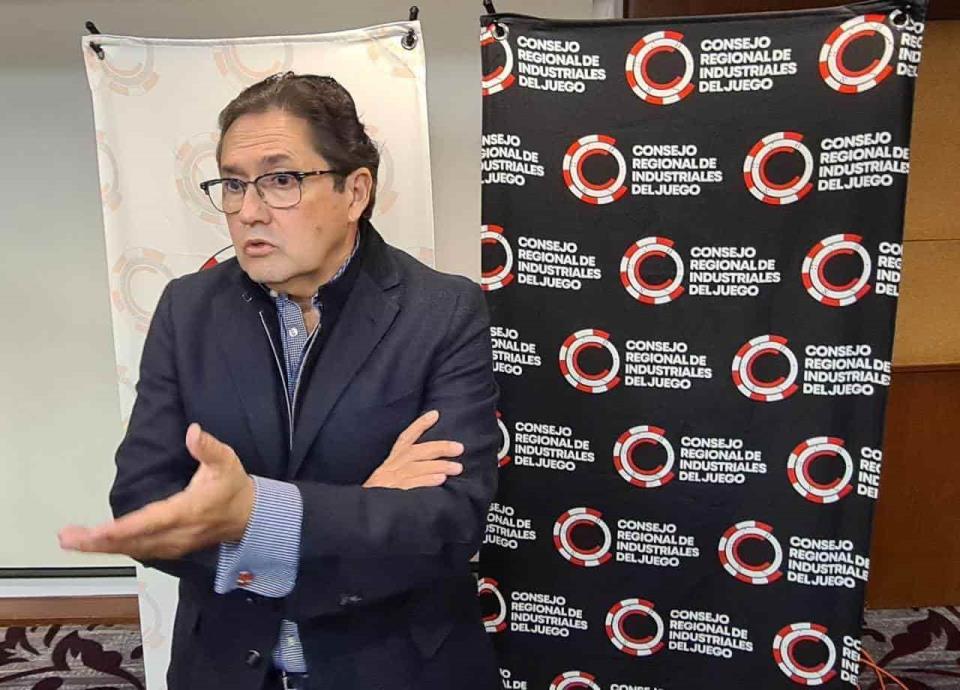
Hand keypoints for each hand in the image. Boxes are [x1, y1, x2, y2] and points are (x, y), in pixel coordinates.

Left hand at [58, 423, 254, 558]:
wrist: (249, 516)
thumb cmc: (233, 487)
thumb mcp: (227, 461)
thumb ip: (208, 447)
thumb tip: (192, 432)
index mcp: (188, 511)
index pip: (150, 522)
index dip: (122, 529)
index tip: (97, 530)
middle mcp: (177, 533)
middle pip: (133, 542)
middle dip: (99, 542)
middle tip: (68, 538)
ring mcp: (173, 545)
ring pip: (133, 550)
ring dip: (102, 547)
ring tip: (72, 540)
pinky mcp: (170, 549)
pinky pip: (139, 551)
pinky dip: (116, 549)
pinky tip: (97, 544)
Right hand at [363, 410, 463, 489]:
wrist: (359, 510)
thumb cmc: (379, 492)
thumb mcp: (387, 474)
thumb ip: (406, 466)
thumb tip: (433, 464)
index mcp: (392, 459)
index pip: (405, 437)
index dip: (419, 425)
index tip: (435, 414)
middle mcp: (393, 466)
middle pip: (418, 451)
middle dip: (440, 448)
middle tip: (459, 448)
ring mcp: (393, 479)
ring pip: (418, 467)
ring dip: (439, 466)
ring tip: (458, 467)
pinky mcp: (393, 493)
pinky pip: (412, 485)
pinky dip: (426, 481)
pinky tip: (441, 480)